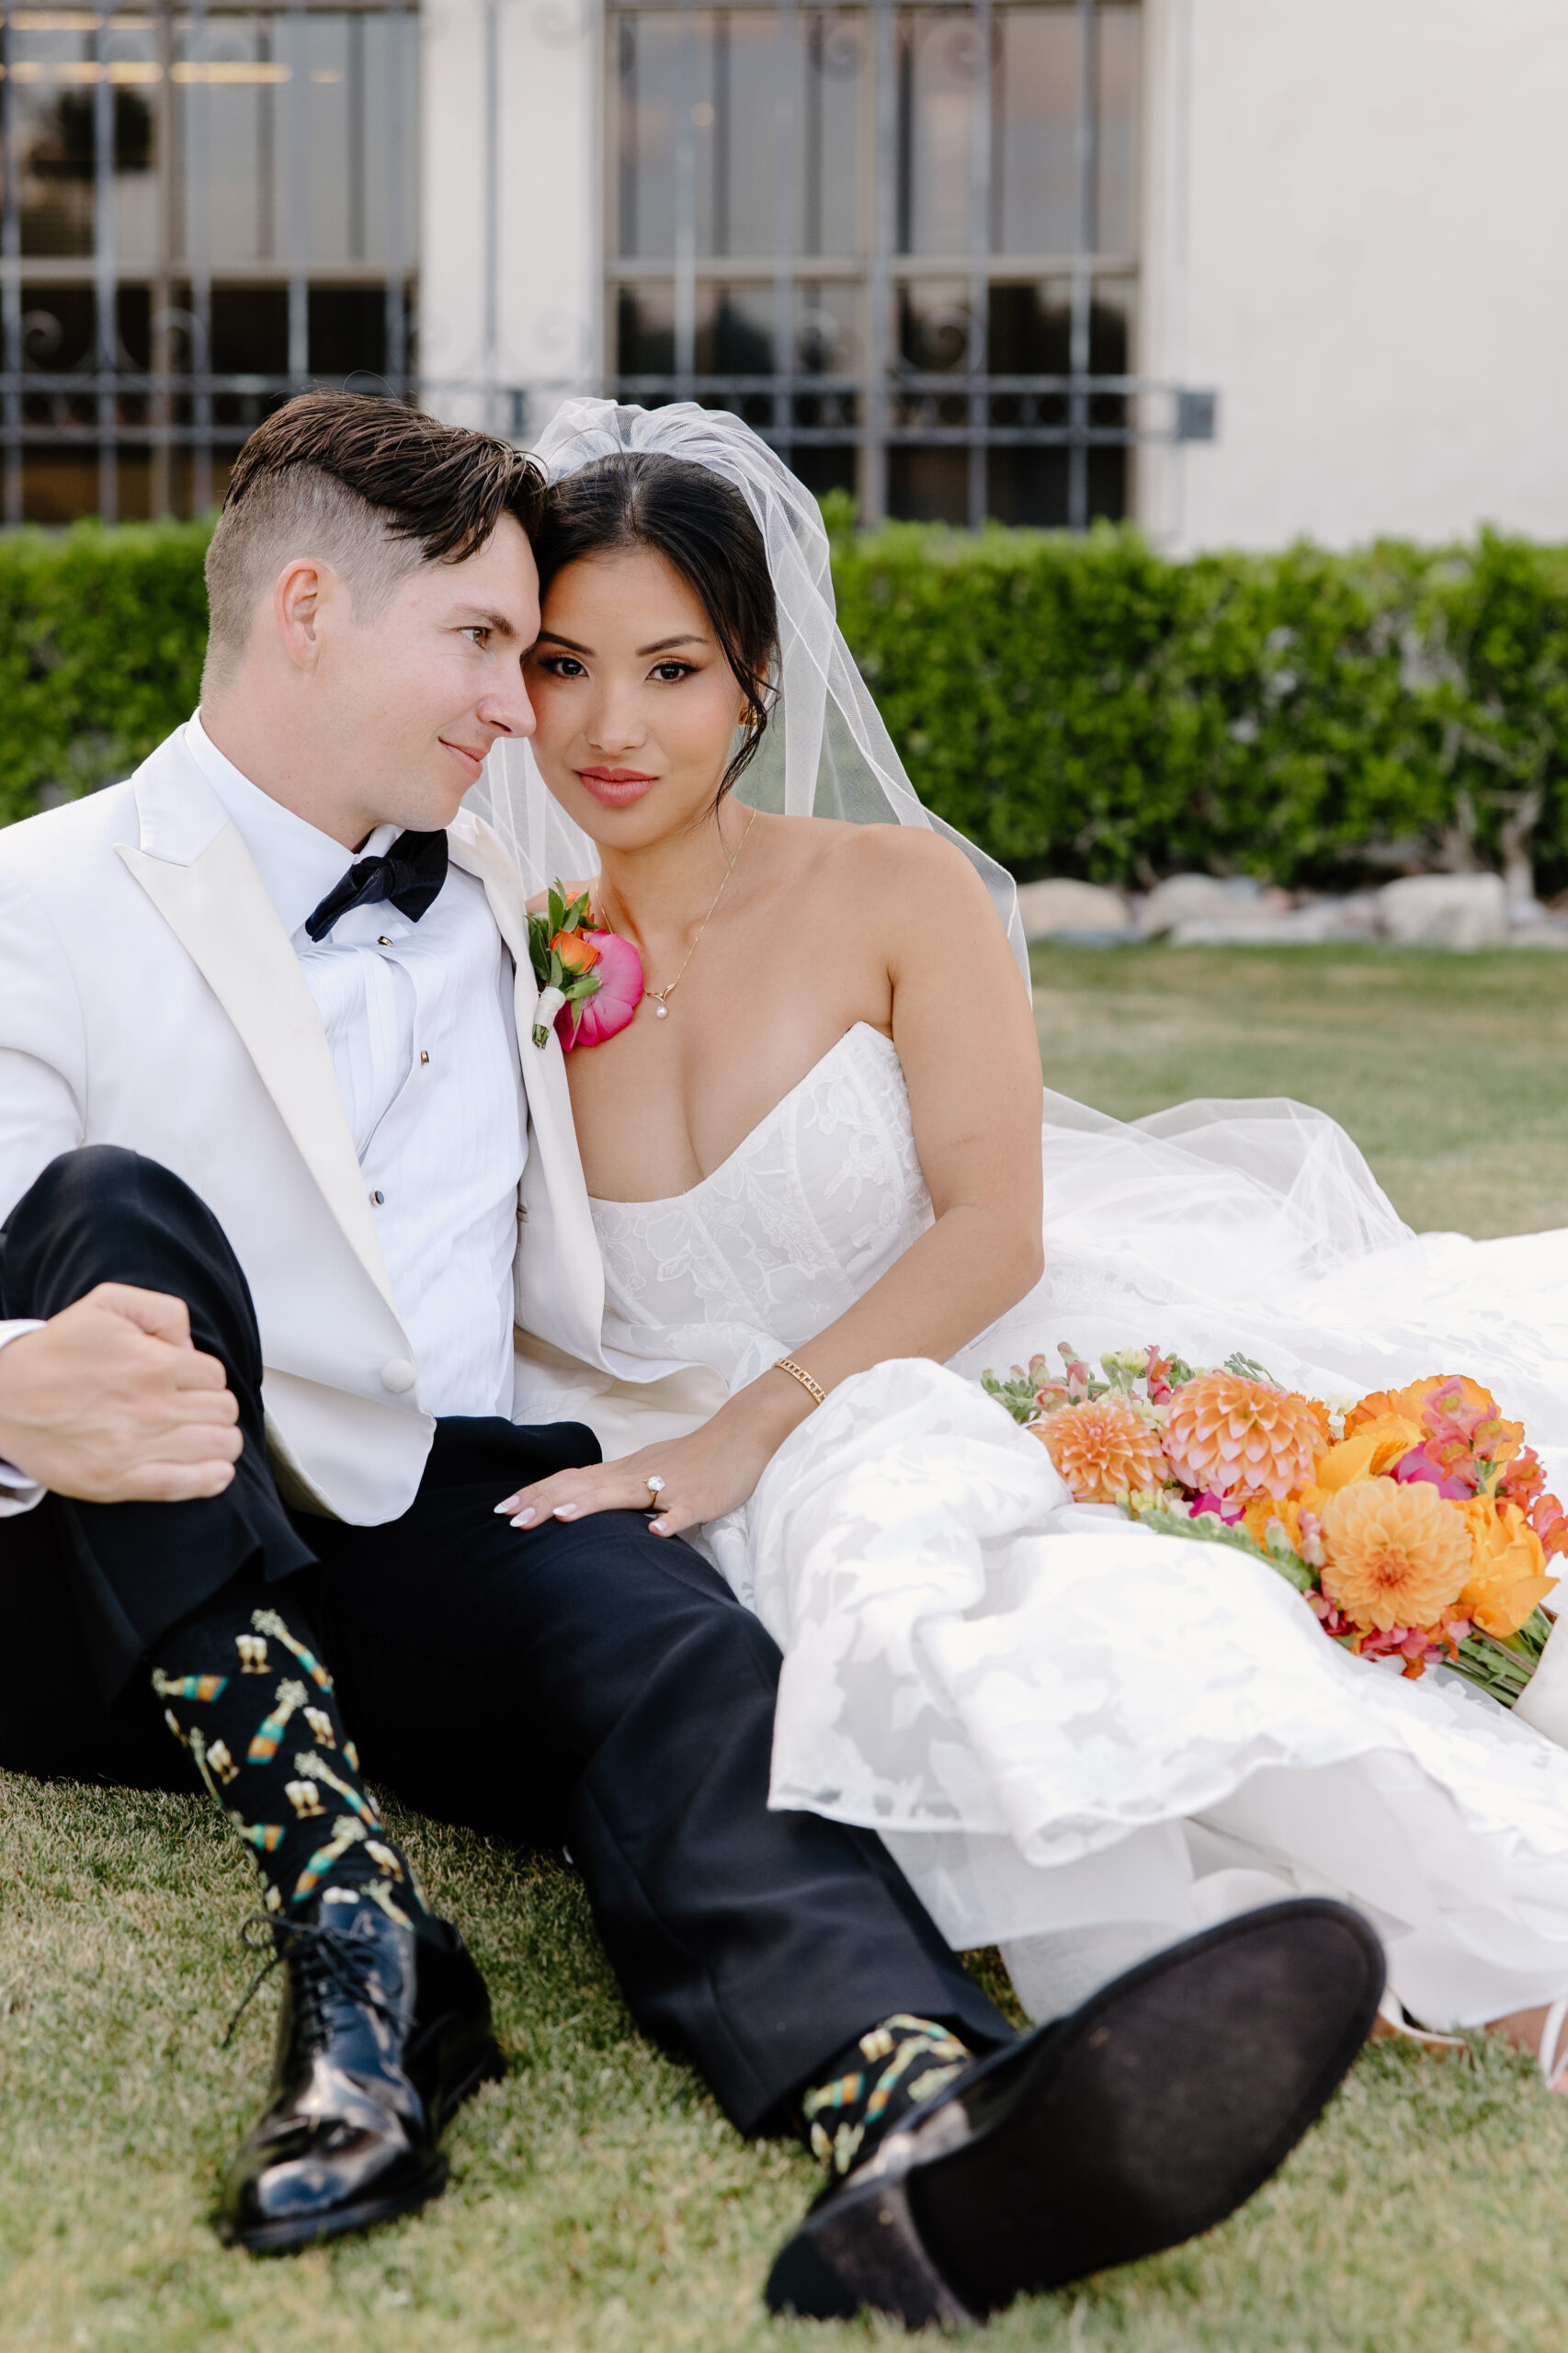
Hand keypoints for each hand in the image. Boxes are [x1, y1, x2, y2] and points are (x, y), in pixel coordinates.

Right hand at [0, 1284, 242, 1503]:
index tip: (188, 1381)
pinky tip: (214, 1469)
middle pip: (223, 1412)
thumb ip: (164, 1311)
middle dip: (216, 1407)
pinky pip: (187, 1485)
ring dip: (221, 1440)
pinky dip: (212, 1478)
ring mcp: (136, 1448)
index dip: (205, 1377)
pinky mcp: (119, 1481)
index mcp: (152, 1364)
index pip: (216, 1376)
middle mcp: (150, 1408)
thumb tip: (190, 1347)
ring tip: (205, 1435)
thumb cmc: (55, 1354)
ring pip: (218, 1447)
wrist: (1, 1400)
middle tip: (196, 1408)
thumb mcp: (108, 1304)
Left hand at [496, 1413, 781, 1538]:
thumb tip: (580, 1505)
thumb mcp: (647, 1473)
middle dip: (545, 1502)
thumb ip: (616, 1489)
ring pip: (623, 1493)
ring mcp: (667, 1486)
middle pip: (584, 1486)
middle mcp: (637, 1475)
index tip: (504, 1509)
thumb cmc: (694, 1459)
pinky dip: (668, 1520)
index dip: (537, 1494)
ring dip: (590, 1505)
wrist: (740, 1436)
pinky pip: (683, 1510)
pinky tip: (656, 1533)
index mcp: (623, 1472)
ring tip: (558, 1518)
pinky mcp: (698, 1499)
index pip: (570, 1480)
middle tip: (510, 1519)